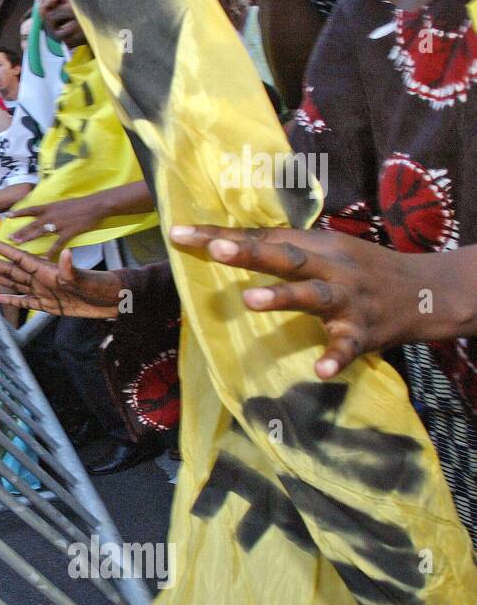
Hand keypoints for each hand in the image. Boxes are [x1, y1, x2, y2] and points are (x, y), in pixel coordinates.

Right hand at [0, 239, 124, 317]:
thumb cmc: (102, 286)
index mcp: (47, 270)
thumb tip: (64, 254)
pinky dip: (10, 299)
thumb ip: (71, 269)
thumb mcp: (86, 278)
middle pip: (10, 269)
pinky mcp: (49, 305)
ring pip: (14, 283)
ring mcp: (44, 292)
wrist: (113, 300)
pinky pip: (24, 302)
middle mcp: (42, 279)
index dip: (2, 249)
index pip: (19, 258)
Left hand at [8, 196, 108, 257]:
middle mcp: (52, 214)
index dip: (19, 212)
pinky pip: (57, 244)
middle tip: (8, 238)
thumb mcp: (63, 204)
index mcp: (50, 207)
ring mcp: (59, 223)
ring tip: (18, 245)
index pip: (31, 209)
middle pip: (32, 223)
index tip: (7, 215)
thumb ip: (53, 210)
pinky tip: (44, 259)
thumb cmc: (81, 204)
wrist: (96, 204)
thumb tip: (45, 214)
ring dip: (28, 238)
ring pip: (40, 232)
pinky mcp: (69, 232)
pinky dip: (50, 252)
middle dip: (20, 231)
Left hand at [170, 224, 446, 379]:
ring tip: (251, 299)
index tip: (178, 234)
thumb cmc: (358, 270)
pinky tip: (319, 371)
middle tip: (216, 248)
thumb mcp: (322, 251)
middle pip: (286, 258)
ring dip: (283, 297)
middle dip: (251, 252)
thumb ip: (279, 249)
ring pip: (313, 295)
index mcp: (315, 246)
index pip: (261, 237)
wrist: (426, 292)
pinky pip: (346, 347)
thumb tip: (220, 241)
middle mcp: (330, 268)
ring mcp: (347, 300)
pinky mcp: (363, 333)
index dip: (220, 236)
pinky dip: (335, 358)